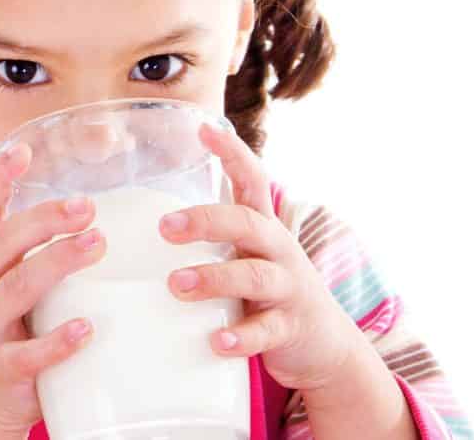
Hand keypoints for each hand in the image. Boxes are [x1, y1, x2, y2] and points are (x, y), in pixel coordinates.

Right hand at [0, 143, 106, 436]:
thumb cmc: (8, 331)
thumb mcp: (9, 285)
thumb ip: (33, 252)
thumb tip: (92, 207)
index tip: (22, 149)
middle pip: (5, 242)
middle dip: (46, 219)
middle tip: (88, 206)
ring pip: (16, 288)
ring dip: (58, 262)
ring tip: (96, 244)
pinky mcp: (0, 369)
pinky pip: (28, 354)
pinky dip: (58, 340)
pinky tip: (87, 328)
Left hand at [158, 123, 363, 391]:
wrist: (326, 345)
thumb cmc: (270, 295)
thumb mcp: (249, 257)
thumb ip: (216, 240)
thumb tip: (147, 223)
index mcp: (264, 228)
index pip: (252, 180)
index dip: (231, 152)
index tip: (203, 129)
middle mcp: (279, 251)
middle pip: (247, 223)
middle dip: (206, 220)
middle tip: (165, 227)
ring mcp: (288, 289)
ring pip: (254, 276)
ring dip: (214, 278)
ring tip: (177, 284)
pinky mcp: (290, 328)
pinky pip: (266, 332)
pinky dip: (241, 337)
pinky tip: (217, 342)